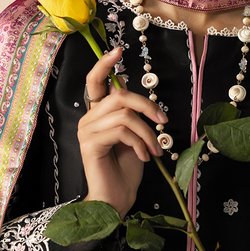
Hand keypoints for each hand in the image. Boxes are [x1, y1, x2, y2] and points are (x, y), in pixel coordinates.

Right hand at [77, 46, 166, 218]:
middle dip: (146, 105)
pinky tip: (144, 157)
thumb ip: (134, 117)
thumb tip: (147, 102)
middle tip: (163, 123)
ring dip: (147, 132)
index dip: (105, 65)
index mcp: (98, 115)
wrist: (117, 200)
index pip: (95, 82)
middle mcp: (88, 119)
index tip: (118, 51)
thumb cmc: (127, 170)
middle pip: (119, 95)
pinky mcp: (90, 144)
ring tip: (154, 150)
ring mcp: (86, 131)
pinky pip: (121, 131)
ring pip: (125, 115)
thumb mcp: (136, 137)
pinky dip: (139, 142)